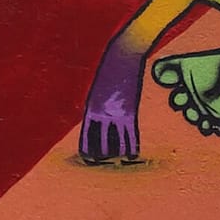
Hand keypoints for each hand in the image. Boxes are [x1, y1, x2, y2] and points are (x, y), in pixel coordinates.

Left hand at [79, 32, 145, 163]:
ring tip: (118, 163)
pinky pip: (131, 135)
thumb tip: (97, 121)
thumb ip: (97, 106)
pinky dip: (131, 148)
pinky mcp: (131, 111)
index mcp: (91, 109)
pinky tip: (132, 155)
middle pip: (101, 144)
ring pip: (117, 143)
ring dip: (117, 155)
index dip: (88, 151)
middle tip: (104, 164)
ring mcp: (118, 114)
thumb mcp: (98, 90)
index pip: (87, 138)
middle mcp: (103, 115)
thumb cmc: (109, 71)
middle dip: (102, 156)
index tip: (89, 159)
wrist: (123, 56)